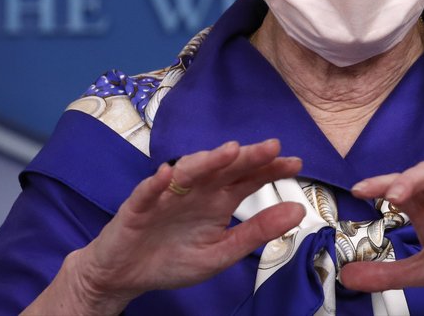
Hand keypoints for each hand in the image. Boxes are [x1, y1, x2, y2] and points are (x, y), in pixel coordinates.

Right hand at [64, 139, 304, 310]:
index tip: (295, 163)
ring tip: (228, 152)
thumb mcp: (222, 252)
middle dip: (246, 157)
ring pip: (187, 172)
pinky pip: (146, 193)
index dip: (269, 169)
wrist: (125, 275)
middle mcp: (196, 190)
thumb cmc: (174, 259)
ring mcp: (166, 195)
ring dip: (206, 161)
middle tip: (271, 147)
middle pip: (223, 168)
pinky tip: (167, 175)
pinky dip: (155, 184)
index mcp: (218, 200)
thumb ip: (257, 231)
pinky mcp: (136, 207)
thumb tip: (298, 211)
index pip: (248, 178)